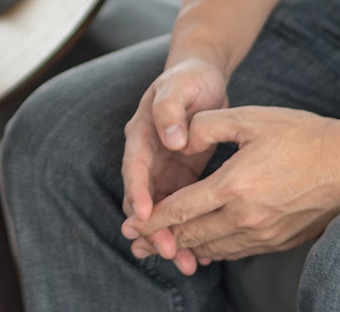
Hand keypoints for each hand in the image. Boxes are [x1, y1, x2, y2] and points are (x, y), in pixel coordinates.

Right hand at [120, 58, 227, 272]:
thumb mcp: (177, 86)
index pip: (135, 168)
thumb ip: (169, 110)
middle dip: (155, 227)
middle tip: (171, 252)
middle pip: (145, 198)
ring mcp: (163, 169)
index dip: (138, 193)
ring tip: (187, 264)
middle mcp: (147, 157)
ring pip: (163, 209)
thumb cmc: (187, 78)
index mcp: (140, 135)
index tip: (145, 216)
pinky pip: (182, 206)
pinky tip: (204, 252)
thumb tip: (172, 139)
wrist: (200, 75)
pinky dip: (189, 227)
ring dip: (172, 236)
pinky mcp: (182, 176)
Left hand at [123, 106, 339, 274]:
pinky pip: (237, 251)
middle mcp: (246, 217)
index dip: (151, 220)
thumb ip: (208, 125)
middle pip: (192, 235)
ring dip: (185, 249)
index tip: (129, 227)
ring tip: (163, 249)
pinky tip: (204, 247)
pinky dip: (214, 251)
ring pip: (214, 248)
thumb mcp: (250, 118)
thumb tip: (179, 138)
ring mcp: (265, 232)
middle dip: (160, 240)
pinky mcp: (281, 240)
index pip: (180, 210)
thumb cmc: (303, 135)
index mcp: (233, 187)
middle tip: (136, 244)